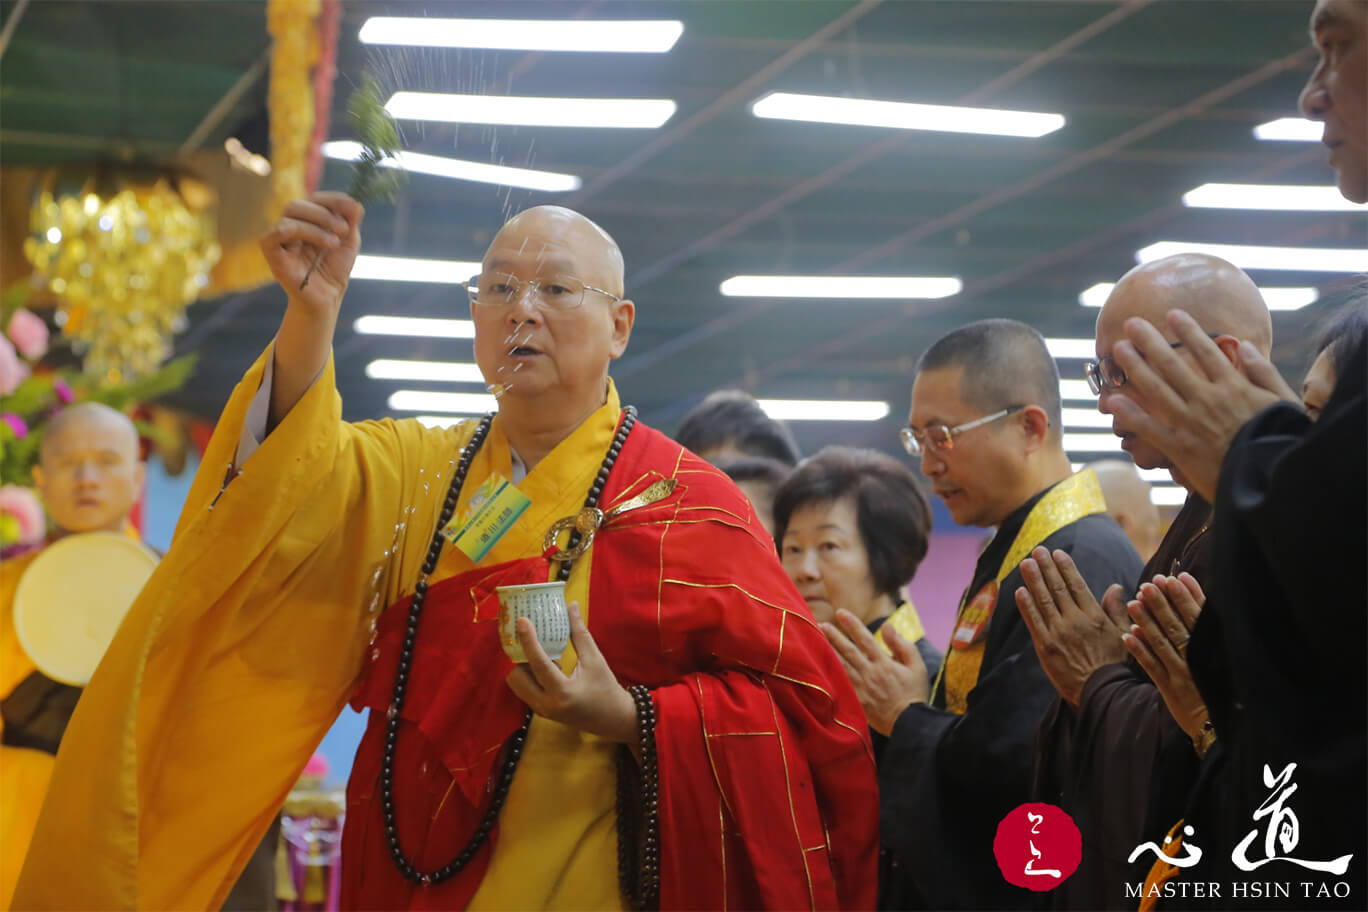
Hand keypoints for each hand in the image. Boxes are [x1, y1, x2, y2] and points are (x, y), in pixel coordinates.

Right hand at [259, 192, 363, 317]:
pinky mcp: (271, 252)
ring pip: (289, 215)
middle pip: (299, 204)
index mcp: (308, 219)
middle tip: (343, 230)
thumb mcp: (349, 241)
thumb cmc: (334, 269)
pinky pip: (274, 233)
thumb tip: (356, 202)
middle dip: (325, 213)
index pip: (315, 199)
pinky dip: (294, 231)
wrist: (327, 297)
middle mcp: (291, 224)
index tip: (353, 207)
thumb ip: (351, 221)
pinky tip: (314, 245)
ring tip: (334, 242)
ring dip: (316, 225)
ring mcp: (279, 238)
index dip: (334, 199)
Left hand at [505, 602, 637, 744]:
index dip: (528, 640)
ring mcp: (541, 711)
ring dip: (523, 668)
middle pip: (517, 676)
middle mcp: (547, 705)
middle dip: (521, 658)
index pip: (539, 663)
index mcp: (563, 692)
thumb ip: (579, 633)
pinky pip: (524, 691)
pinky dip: (529, 677)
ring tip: (542, 658)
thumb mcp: (595, 659)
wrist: (613, 719)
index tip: (522, 620)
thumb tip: (571, 606)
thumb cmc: (606, 688)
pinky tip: (546, 669)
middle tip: (534, 644)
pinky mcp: (540, 712)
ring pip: (516, 685)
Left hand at [821, 609, 927, 735]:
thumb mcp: (916, 666)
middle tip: (821, 623)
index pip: (865, 639)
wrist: (909, 723)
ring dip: (827, 651)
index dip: (852, 624)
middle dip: (833, 635)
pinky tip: (819, 666)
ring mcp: (861, 687)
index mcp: (884, 663)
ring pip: (840, 665)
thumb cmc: (914, 693)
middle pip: (848, 651)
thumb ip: (902, 645)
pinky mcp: (856, 700)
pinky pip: (840, 684)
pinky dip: (829, 674)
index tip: (841, 612)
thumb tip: (888, 626)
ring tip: (815, 639)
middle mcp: (870, 673)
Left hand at [1016, 547, 1128, 707]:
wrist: (1099, 692)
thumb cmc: (1113, 665)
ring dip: (1033, 579)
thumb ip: (1116, 610)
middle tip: (1038, 550)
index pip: (1077, 585)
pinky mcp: (1044, 646)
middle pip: (1057, 588)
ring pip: (1043, 600)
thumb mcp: (1122, 635)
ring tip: (1026, 563)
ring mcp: (1058, 632)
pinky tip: (1019, 590)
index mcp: (1094, 616)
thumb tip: (1115, 587)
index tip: (1057, 553)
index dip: (1065, 568)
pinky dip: (1026, 604)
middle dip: (1046, 567)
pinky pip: (1033, 620)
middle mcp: (1075, 620)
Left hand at [1107, 310, 1296, 500]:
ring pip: (1157, 389)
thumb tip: (1246, 345)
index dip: (1188, 331)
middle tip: (1132, 324)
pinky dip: (1130, 414)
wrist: (1270, 476)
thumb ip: (1263, 371)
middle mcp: (1207, 399)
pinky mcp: (1180, 448)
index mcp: (1233, 386)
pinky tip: (1111, 400)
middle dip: (1150, 341)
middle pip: (1173, 364)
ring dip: (1135, 367)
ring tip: (1118, 349)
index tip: (1173, 314)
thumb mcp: (1283, 400)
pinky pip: (1150, 428)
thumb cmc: (1281, 439)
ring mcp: (1191, 422)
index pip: (1206, 352)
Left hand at [1122, 573, 1208, 738]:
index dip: (1187, 597)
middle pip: (1179, 628)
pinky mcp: (1171, 690)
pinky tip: (1128, 634)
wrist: (1221, 728)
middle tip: (1149, 583)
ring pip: (1164, 645)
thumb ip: (1209, 631)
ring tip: (1134, 602)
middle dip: (1163, 604)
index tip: (1174, 577)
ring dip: (1148, 623)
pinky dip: (1141, 651)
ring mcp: (1184, 676)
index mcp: (1215, 650)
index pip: (1200, 619)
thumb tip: (1197, 599)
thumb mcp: (1223, 658)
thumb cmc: (1222, 686)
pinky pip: (1153, 668)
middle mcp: (1199, 661)